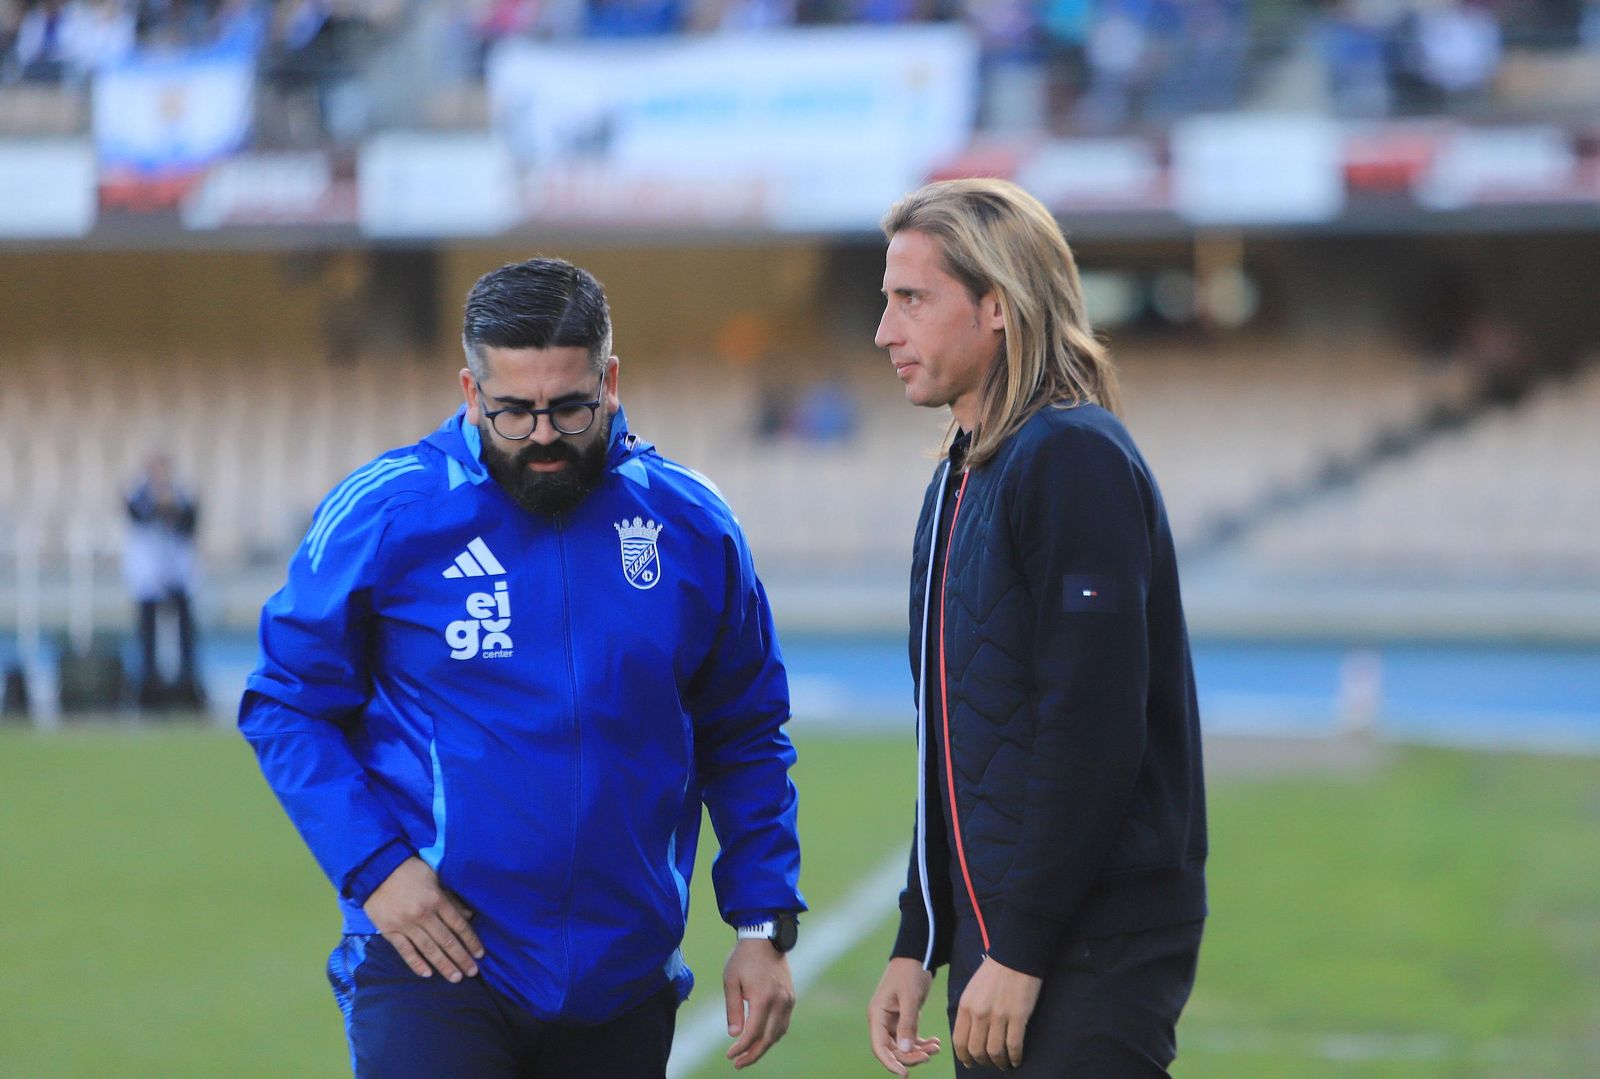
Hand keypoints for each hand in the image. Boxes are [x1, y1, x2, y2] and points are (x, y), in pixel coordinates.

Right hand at [362, 856, 482, 982]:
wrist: (376, 870)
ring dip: (443, 965)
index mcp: (436, 899)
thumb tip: (469, 916)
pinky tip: (427, 974)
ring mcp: (405, 925)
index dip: (471, 941)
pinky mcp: (389, 931)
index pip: (459, 925)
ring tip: (455, 978)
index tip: (480, 954)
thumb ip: (451, 898)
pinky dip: (416, 963)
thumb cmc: (410, 871)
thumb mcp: (436, 878)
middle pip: (446, 940)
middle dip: (461, 958)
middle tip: (472, 972)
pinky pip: (405, 951)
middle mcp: (423, 914)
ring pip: (428, 949)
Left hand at [722, 939, 795, 1068]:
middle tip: (738, 1064)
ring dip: (764, 1047)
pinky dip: (773, 1035)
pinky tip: (761, 1039)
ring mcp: (788, 1000)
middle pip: (768, 1038)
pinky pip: (783, 1023)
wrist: (765, 938)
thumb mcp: (731, 981)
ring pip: (778, 1033)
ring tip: (748, 1054)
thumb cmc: (743, 958)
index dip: (742, 1048)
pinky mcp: (791, 997)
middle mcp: (780, 1002)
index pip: (753, 1033)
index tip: (729, 1055)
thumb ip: (733, 1009)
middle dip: (753, 1054)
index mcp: (763, 998)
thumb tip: (734, 1034)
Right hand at [867, 957, 941, 1075]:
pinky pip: (910, 1038)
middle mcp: (882, 1020)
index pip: (880, 1047)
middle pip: (893, 1049)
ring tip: (937, 1047)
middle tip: (930, 1055)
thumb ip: (907, 1024)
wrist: (917, 955)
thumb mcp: (910, 998)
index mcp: (877, 1015)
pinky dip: (922, 1042)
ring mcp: (892, 1020)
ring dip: (919, 1050)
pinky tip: (936, 1042)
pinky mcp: (904, 1018)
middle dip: (911, 1056)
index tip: (905, 1074)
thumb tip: (905, 1050)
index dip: (891, 1063)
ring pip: (903, 1046)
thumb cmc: (910, 972)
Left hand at [952, 956, 1041, 1070]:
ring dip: (1000, 1062)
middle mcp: (979, 1013)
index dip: (965, 1057)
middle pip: (976, 1050)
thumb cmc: (994, 972)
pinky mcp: (1018, 1016)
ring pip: (995, 1051)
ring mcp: (998, 1016)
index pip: (959, 1041)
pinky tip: (1017, 1059)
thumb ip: (969, 1011)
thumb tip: (969, 1035)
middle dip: (983, 1062)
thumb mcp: (972, 990)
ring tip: (1005, 1064)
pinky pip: (1014, 1046)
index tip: (970, 1062)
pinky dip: (1015, 1057)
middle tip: (991, 1064)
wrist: (1015, 956)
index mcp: (965, 1006)